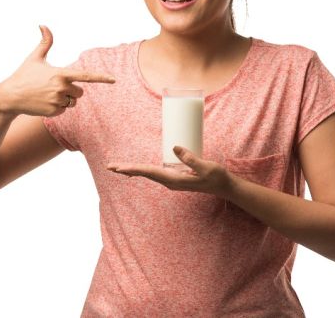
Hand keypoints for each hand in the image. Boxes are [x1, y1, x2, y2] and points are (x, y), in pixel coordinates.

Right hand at [0, 25, 115, 116]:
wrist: (10, 96)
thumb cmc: (24, 75)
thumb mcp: (35, 58)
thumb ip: (45, 42)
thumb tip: (43, 25)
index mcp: (61, 73)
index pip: (86, 76)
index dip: (101, 77)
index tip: (113, 79)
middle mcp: (61, 88)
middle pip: (80, 92)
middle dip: (72, 90)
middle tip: (55, 87)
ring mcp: (57, 101)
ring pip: (73, 102)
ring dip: (65, 99)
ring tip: (48, 95)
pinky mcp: (53, 112)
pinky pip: (64, 110)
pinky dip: (57, 107)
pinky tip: (44, 103)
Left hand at [106, 146, 231, 197]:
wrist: (224, 187)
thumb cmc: (217, 177)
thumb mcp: (206, 167)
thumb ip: (191, 158)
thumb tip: (174, 147)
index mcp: (174, 180)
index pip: (149, 172)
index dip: (133, 168)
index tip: (119, 168)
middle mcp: (170, 182)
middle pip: (144, 174)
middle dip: (127, 170)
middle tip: (109, 166)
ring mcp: (171, 180)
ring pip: (148, 174)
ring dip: (133, 170)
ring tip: (117, 168)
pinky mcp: (175, 177)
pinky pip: (154, 173)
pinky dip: (142, 170)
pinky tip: (135, 170)